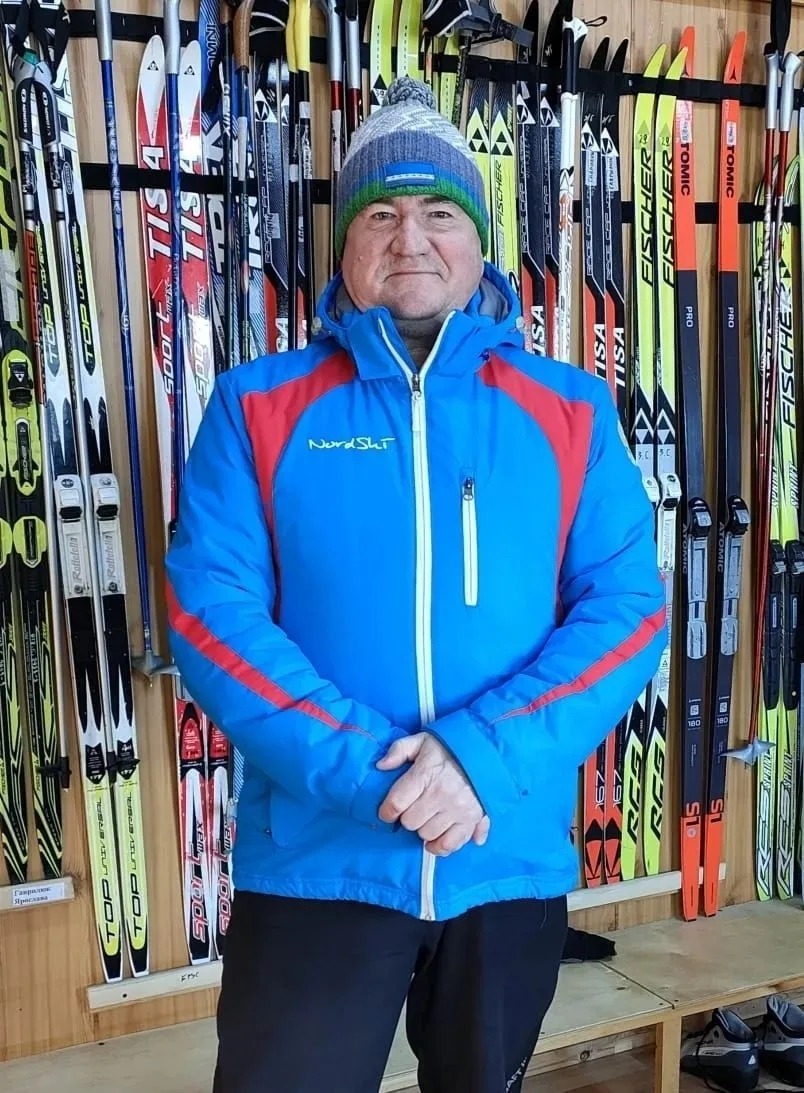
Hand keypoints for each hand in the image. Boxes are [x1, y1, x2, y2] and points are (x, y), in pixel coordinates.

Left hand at [376, 733, 489, 855]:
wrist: (486, 751)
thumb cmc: (450, 748)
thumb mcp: (422, 741)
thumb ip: (399, 750)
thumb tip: (380, 766)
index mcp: (425, 774)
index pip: (396, 804)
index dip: (387, 811)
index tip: (388, 811)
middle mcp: (441, 795)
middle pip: (410, 822)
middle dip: (407, 817)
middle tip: (413, 808)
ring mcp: (458, 809)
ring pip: (427, 835)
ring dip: (423, 829)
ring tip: (427, 818)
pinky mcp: (472, 820)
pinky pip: (450, 844)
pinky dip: (441, 846)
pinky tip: (436, 840)